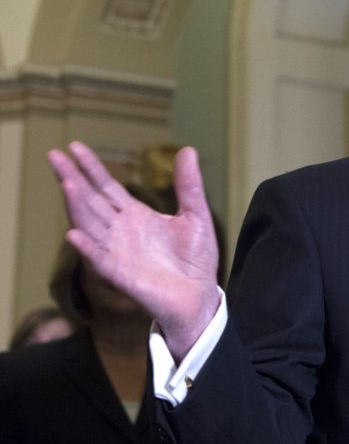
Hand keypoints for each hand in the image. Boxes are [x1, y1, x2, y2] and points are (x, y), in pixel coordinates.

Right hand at [48, 142, 220, 359]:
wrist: (199, 296)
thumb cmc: (195, 259)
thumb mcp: (196, 214)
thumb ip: (189, 185)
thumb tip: (187, 149)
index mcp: (136, 216)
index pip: (107, 187)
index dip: (91, 168)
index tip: (74, 147)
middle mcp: (121, 231)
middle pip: (91, 200)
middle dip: (72, 178)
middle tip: (53, 155)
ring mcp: (118, 253)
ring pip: (91, 225)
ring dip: (77, 206)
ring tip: (67, 184)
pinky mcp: (123, 276)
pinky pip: (100, 261)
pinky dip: (87, 248)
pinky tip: (73, 234)